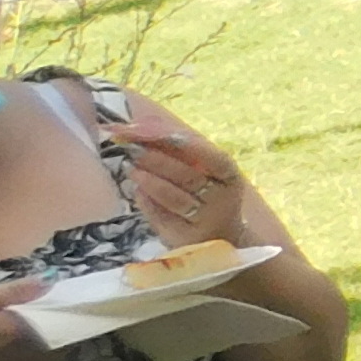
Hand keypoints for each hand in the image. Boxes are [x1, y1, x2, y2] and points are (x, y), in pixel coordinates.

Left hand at [120, 128, 253, 244]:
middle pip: (189, 177)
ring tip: (131, 170)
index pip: (211, 157)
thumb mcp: (206, 171)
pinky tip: (137, 192)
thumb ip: (180, 149)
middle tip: (132, 150)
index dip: (182, 144)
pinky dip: (148, 204)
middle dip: (159, 161)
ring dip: (151, 182)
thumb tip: (146, 122)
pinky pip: (164, 219)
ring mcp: (205, 220)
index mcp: (229, 175)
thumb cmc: (208, 194)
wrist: (221, 238)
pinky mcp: (186, 238)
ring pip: (176, 199)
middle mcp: (222, 198)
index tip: (152, 131)